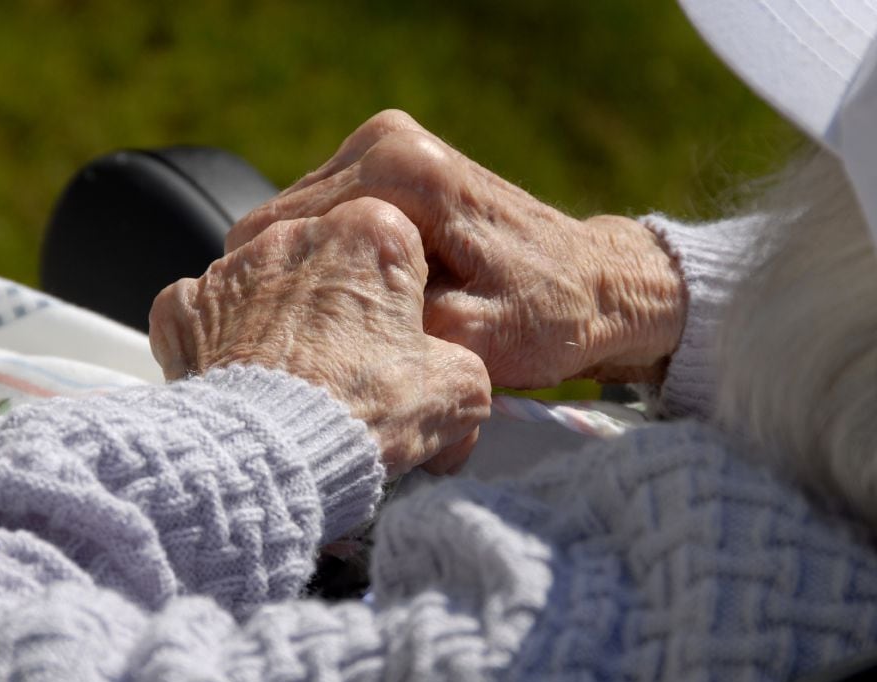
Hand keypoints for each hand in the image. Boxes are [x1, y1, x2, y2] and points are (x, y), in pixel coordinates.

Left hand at [149, 197, 490, 475]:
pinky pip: (206, 313)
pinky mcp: (184, 307)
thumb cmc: (365, 414)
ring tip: (298, 380)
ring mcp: (233, 267)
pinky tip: (244, 379)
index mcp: (372, 234)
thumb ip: (461, 365)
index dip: (403, 297)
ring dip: (282, 318)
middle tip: (351, 364)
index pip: (397, 246)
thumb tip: (452, 379)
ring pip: (266, 282)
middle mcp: (297, 234)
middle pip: (327, 259)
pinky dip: (222, 341)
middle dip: (340, 301)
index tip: (401, 338)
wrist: (273, 457)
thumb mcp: (458, 392)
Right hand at [227, 110, 685, 387]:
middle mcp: (389, 141)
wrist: (595, 287)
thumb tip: (313, 328)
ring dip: (312, 272)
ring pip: (302, 222)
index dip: (280, 295)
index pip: (287, 231)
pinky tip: (356, 301)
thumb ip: (387, 324)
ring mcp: (389, 146)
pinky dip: (331, 261)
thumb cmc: (545, 318)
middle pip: (286, 221)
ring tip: (345, 323)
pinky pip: (328, 219)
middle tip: (321, 341)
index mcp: (404, 172)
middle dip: (295, 281)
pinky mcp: (392, 165)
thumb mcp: (468, 341)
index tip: (292, 345)